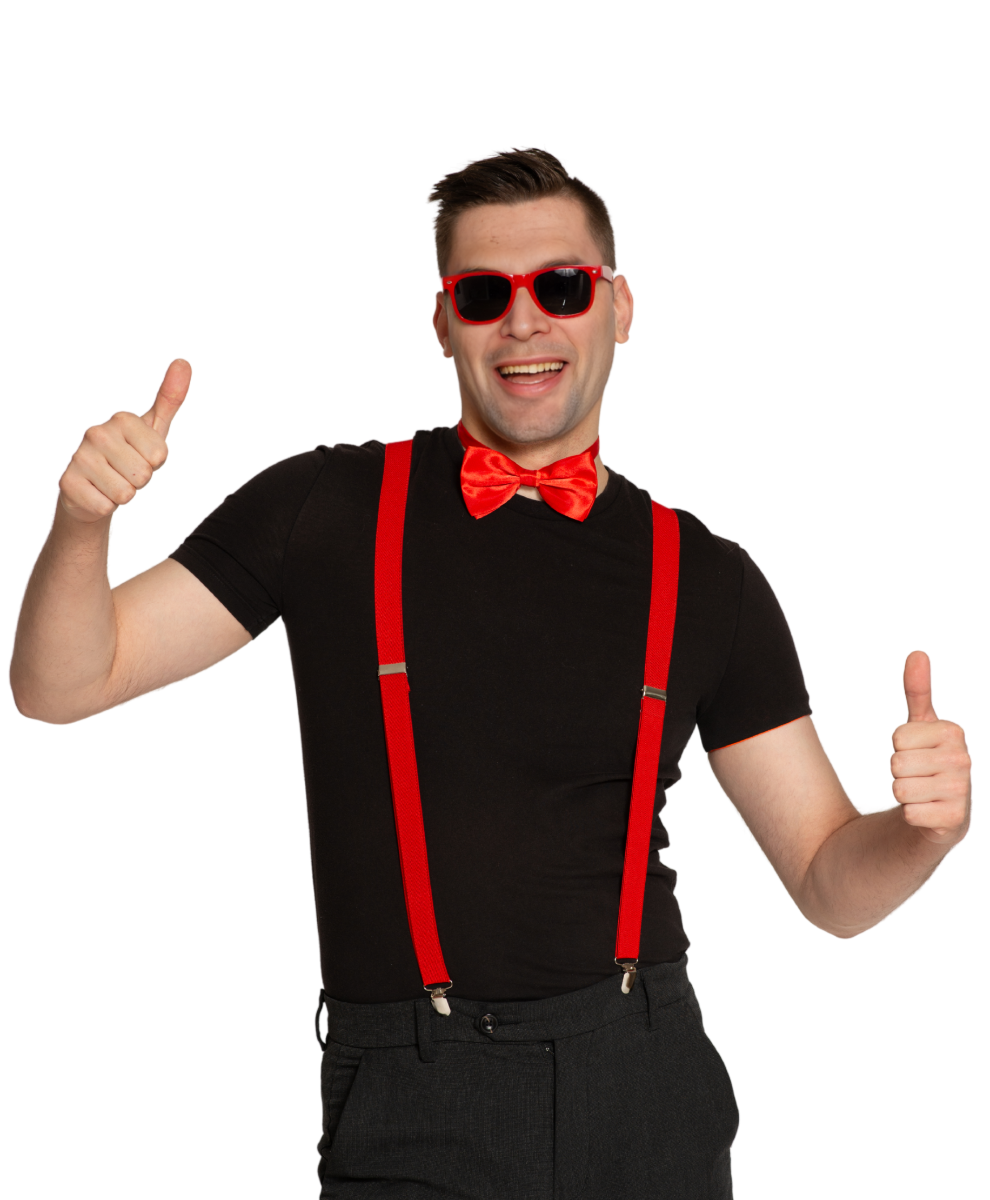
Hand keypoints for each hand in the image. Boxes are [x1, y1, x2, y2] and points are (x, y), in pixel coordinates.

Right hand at [58, 359, 190, 522]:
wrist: (92, 488)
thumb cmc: (128, 455)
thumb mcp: (153, 429)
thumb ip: (170, 399)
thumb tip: (184, 362)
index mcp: (121, 420)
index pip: (160, 456)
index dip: (154, 464)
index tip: (140, 456)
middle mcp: (97, 433)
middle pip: (143, 475)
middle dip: (140, 481)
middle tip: (125, 472)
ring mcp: (79, 457)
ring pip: (125, 493)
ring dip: (123, 494)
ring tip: (111, 482)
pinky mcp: (68, 483)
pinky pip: (106, 506)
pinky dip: (105, 506)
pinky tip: (96, 493)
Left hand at [890, 651, 970, 844]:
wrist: (942, 810)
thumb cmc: (929, 760)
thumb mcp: (921, 724)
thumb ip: (918, 690)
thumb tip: (917, 653)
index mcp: (954, 732)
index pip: (898, 738)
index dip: (899, 747)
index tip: (917, 752)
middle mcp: (963, 760)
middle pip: (896, 762)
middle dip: (899, 771)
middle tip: (918, 775)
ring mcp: (962, 791)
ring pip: (900, 788)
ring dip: (904, 794)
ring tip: (922, 791)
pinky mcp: (954, 820)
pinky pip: (908, 813)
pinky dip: (911, 814)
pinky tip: (927, 811)